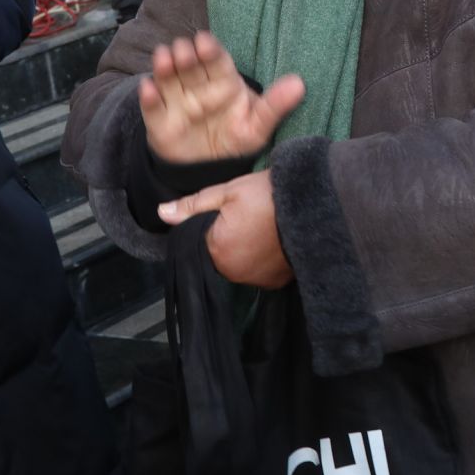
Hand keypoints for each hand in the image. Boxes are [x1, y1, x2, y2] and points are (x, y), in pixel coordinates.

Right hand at [139, 31, 304, 163]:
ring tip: (164, 58)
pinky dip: (148, 98)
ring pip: (168, 79)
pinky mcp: (159, 120)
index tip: (205, 41)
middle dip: (186, 56)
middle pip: (190, 65)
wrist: (209, 167)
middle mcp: (197, 85)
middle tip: (185, 50)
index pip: (216, 61)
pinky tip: (148, 89)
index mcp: (223, 81)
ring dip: (164, 67)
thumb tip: (300, 84)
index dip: (210, 50)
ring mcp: (176, 101)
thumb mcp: (258, 126)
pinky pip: (152, 107)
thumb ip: (275, 106)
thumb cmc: (237, 138)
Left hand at [159, 170, 293, 288]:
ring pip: (238, 265)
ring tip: (262, 228)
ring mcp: (255, 280)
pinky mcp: (275, 283)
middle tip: (248, 217)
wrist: (313, 208)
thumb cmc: (268, 196)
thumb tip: (161, 213)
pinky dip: (261, 261)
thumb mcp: (228, 192)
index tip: (229, 212)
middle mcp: (232, 272)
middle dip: (227, 239)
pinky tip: (272, 242)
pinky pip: (259, 272)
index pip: (201, 240)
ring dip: (243, 251)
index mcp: (215, 249)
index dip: (212, 225)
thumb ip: (194, 205)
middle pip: (219, 255)